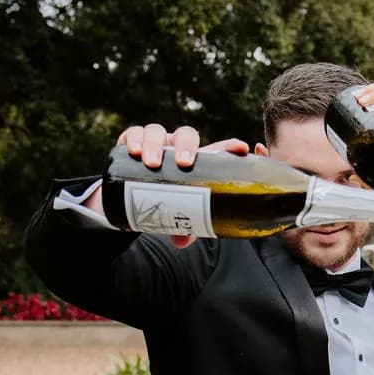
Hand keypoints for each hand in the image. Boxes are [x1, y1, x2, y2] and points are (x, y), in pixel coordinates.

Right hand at [114, 126, 248, 246]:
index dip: (228, 146)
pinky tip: (133, 150)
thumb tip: (181, 242)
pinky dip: (133, 139)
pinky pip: (132, 133)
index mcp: (194, 160)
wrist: (135, 192)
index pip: (214, 149)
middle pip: (185, 135)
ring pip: (157, 132)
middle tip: (183, 164)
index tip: (241, 149)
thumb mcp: (177, 211)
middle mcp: (175, 146)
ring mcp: (155, 142)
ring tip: (152, 163)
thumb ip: (183, 226)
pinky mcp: (132, 141)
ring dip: (155, 144)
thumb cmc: (165, 198)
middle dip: (185, 146)